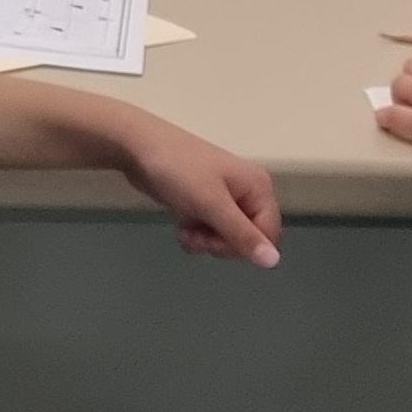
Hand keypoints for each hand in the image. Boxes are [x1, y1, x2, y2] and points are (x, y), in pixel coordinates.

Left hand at [110, 113, 281, 265]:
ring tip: (186, 230)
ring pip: (227, 238)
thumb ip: (242, 235)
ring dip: (206, 241)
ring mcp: (225, 198)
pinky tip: (182, 227)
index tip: (215, 243)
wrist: (137, 148)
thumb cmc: (178, 172)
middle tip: (196, 235)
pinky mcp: (205, 203)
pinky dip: (197, 235)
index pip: (268, 236)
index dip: (244, 248)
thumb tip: (274, 262)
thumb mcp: (211, 204)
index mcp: (258, 188)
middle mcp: (248, 193)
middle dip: (220, 244)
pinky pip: (211, 231)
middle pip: (248, 240)